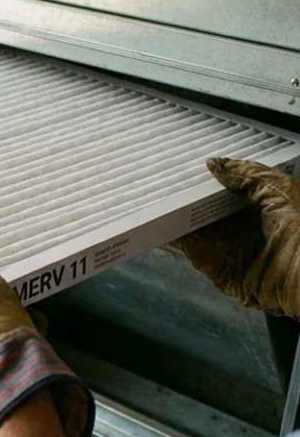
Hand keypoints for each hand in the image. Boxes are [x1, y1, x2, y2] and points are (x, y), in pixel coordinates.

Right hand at [176, 158, 299, 317]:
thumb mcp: (280, 190)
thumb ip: (247, 175)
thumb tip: (213, 164)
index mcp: (263, 208)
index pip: (230, 192)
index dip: (211, 181)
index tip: (190, 170)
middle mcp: (245, 229)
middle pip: (209, 212)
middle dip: (189, 200)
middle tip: (166, 184)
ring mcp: (231, 251)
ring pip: (197, 232)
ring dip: (178, 220)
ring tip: (156, 202)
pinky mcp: (220, 272)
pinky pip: (195, 254)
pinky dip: (177, 242)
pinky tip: (161, 226)